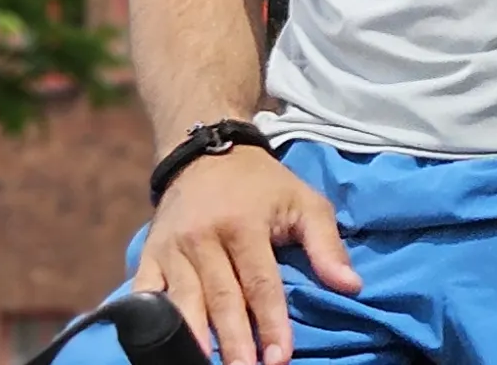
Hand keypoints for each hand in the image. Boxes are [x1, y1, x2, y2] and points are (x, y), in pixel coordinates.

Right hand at [132, 146, 360, 364]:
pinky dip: (150, 323)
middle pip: (221, 299)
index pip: (261, 283)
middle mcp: (204, 238)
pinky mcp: (148, 256)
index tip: (281, 357)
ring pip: (183, 303)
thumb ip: (327, 244)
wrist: (206, 153)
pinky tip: (160, 348)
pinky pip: (145, 296)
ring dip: (194, 341)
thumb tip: (351, 286)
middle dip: (235, 342)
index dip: (271, 322)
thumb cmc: (263, 186)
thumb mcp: (305, 201)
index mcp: (245, 224)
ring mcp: (172, 249)